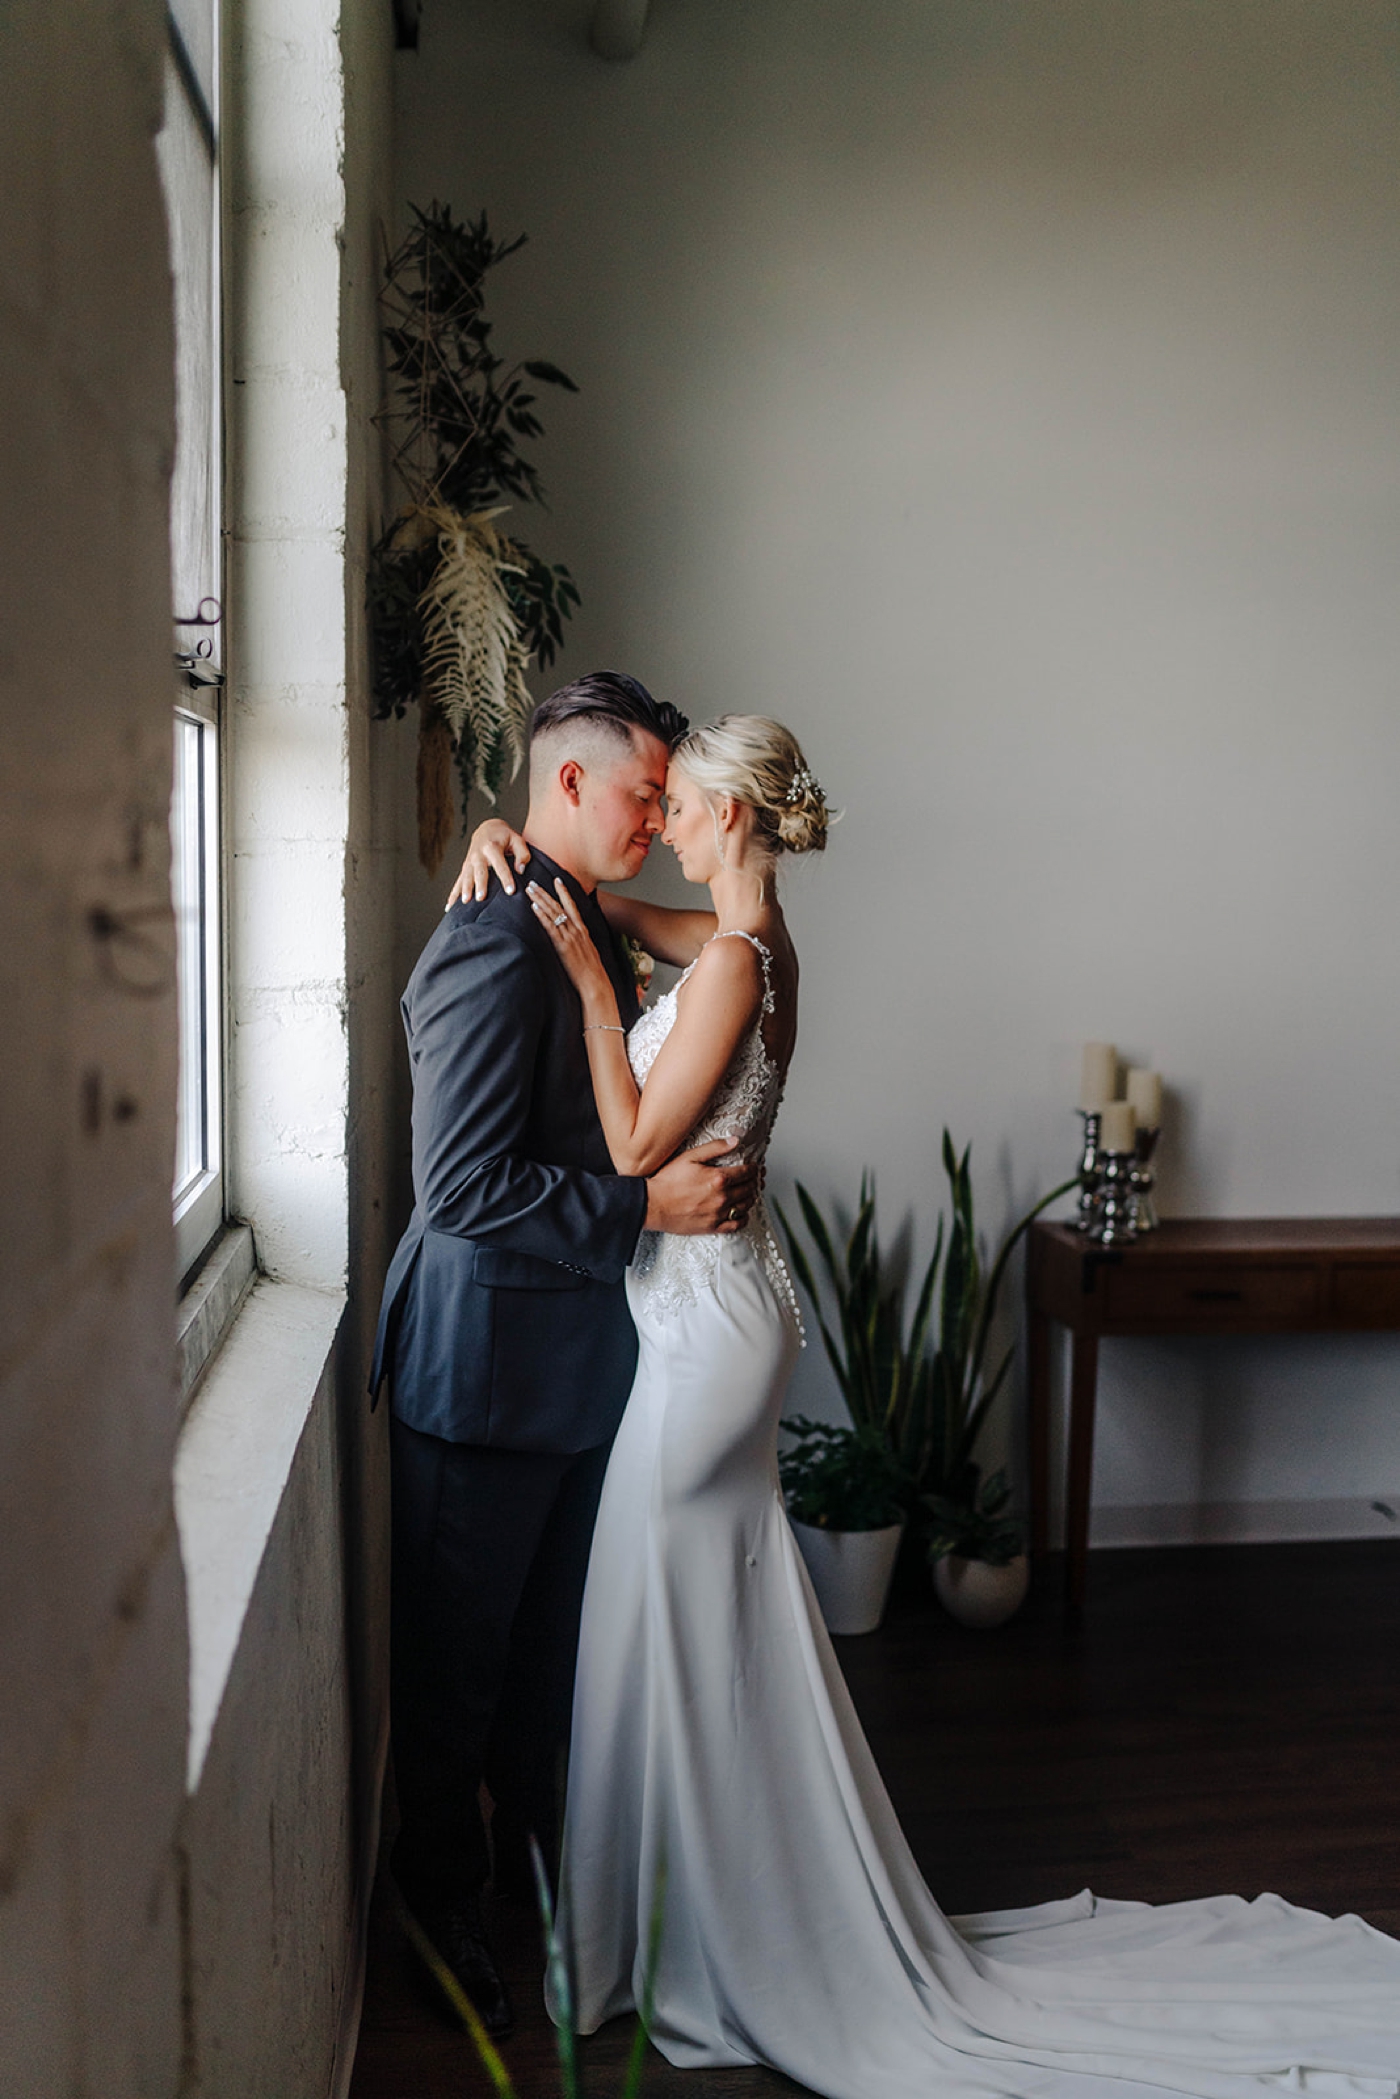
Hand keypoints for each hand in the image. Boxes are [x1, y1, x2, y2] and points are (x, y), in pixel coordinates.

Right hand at [446, 819, 530, 906]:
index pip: (500, 864)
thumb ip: (522, 854)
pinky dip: (453, 894)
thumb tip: (520, 870)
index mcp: (492, 847)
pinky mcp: (465, 868)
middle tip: (481, 898)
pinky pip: (458, 882)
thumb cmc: (504, 837)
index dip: (506, 878)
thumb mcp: (517, 840)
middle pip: (479, 871)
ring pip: (466, 877)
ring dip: (465, 889)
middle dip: (480, 885)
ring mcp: (469, 862)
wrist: (487, 829)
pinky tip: (450, 907)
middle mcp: (478, 854)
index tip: (510, 891)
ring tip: (465, 902)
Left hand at [526, 878, 612, 1005]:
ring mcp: (570, 937)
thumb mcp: (589, 952)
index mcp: (583, 930)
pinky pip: (550, 927)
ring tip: (529, 889)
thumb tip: (573, 939)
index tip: (556, 880)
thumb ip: (580, 942)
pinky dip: (542, 916)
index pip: (572, 906)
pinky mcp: (563, 946)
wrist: (596, 983)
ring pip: (553, 913)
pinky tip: (534, 907)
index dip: (564, 892)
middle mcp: (577, 930)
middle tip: (533, 882)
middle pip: (559, 906)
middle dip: (545, 892)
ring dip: (540, 899)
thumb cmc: (592, 972)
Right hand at [644, 1140, 760, 1235]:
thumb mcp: (690, 1156)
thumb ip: (714, 1148)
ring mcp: (718, 1214)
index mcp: (718, 1178)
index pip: (747, 1172)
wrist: (653, 1205)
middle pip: (749, 1189)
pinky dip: (743, 1218)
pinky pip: (737, 1224)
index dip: (754, 1168)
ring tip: (749, 1192)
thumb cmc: (667, 1181)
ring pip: (746, 1206)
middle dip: (754, 1181)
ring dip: (751, 1198)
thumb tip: (735, 1141)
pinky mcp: (713, 1227)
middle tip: (754, 1178)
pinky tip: (742, 1212)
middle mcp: (722, 1197)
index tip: (754, 1167)